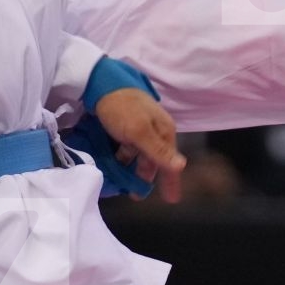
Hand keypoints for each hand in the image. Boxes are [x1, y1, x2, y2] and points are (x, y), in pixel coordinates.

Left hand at [93, 88, 185, 202]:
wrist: (102, 84)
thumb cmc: (123, 109)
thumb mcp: (139, 132)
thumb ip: (158, 151)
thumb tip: (182, 167)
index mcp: (164, 132)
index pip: (171, 162)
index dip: (172, 181)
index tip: (172, 200)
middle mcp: (157, 131)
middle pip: (156, 160)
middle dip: (149, 177)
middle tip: (137, 195)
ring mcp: (143, 129)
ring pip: (142, 155)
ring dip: (135, 169)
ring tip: (125, 184)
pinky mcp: (129, 128)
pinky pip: (131, 149)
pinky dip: (126, 159)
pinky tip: (118, 166)